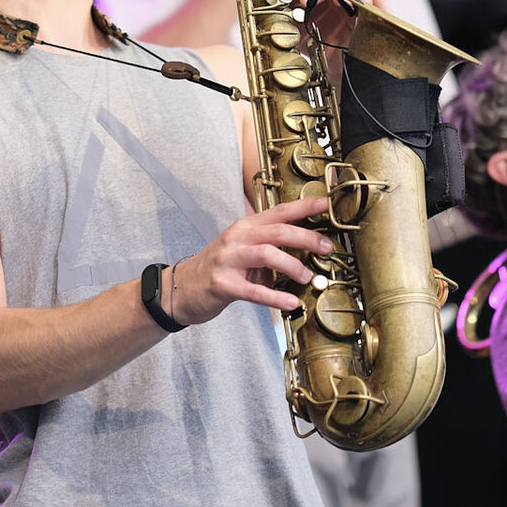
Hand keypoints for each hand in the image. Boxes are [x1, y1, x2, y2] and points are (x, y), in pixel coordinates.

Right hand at [168, 195, 333, 324]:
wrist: (180, 288)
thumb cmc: (217, 269)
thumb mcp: (241, 249)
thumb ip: (268, 246)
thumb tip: (305, 252)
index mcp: (244, 227)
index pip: (278, 212)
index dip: (303, 207)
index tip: (325, 204)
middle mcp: (236, 238)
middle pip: (277, 231)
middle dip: (306, 237)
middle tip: (327, 247)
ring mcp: (228, 260)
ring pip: (267, 254)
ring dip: (292, 265)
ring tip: (306, 278)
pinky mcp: (223, 284)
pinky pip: (254, 290)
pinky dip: (275, 296)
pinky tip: (291, 302)